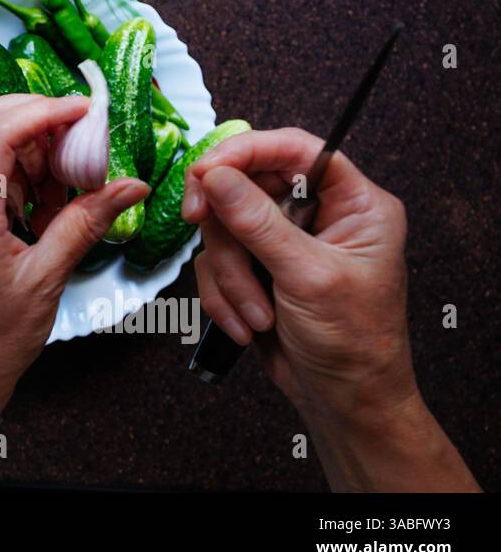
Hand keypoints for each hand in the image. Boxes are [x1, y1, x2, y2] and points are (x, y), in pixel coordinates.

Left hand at [0, 94, 148, 411]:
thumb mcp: (48, 280)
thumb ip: (86, 224)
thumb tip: (132, 185)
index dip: (40, 110)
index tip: (83, 109)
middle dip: (29, 111)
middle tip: (78, 126)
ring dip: (25, 138)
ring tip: (70, 164)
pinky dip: (17, 164)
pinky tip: (50, 189)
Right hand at [183, 127, 477, 490]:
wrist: (344, 402)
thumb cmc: (355, 343)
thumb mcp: (308, 277)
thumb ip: (258, 223)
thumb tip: (215, 175)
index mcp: (354, 202)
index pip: (295, 148)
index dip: (246, 150)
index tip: (206, 170)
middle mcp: (318, 213)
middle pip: (246, 184)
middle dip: (226, 224)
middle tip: (197, 222)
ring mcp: (283, 240)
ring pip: (224, 226)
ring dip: (229, 274)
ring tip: (256, 313)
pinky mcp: (256, 266)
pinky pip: (215, 260)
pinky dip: (222, 294)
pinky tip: (247, 323)